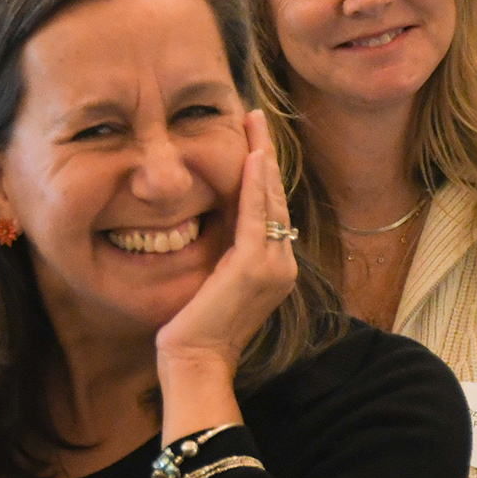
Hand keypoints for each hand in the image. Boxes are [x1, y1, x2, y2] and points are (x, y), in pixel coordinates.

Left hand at [155, 111, 298, 379]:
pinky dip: (256, 185)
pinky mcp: (254, 267)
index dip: (263, 173)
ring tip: (255, 123)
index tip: (253, 141)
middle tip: (256, 117)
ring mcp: (273, 265)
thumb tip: (212, 228)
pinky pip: (257, 216)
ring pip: (269, 200)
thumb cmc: (195, 328)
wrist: (196, 361)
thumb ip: (224, 257)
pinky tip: (254, 157)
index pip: (270, 209)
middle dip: (266, 154)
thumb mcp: (213, 283)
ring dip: (263, 157)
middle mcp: (281, 263)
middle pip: (275, 196)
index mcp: (274, 267)